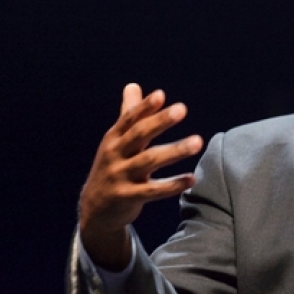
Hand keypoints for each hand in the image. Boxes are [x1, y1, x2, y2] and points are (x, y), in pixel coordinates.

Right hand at [78, 83, 202, 270]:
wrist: (96, 209)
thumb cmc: (113, 167)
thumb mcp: (116, 141)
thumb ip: (128, 114)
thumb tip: (133, 85)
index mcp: (114, 139)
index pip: (129, 119)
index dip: (144, 107)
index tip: (161, 95)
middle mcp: (115, 155)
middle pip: (139, 135)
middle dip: (160, 121)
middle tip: (182, 108)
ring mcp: (120, 176)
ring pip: (149, 161)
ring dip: (174, 151)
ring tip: (198, 141)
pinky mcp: (128, 197)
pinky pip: (153, 191)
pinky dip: (173, 185)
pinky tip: (192, 178)